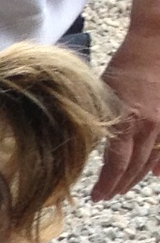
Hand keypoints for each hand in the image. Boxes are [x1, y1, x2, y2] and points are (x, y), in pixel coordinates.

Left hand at [95, 26, 159, 200]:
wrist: (154, 44)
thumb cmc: (123, 67)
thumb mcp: (100, 96)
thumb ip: (97, 123)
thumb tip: (88, 147)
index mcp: (127, 121)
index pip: (117, 164)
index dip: (107, 184)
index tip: (96, 197)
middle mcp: (149, 125)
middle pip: (135, 167)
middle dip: (120, 185)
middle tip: (107, 195)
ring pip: (152, 159)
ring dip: (137, 177)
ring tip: (123, 187)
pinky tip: (156, 173)